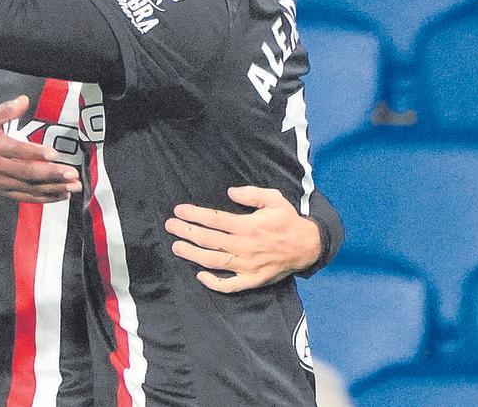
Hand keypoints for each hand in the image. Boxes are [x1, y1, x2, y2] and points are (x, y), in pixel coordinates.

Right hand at [0, 95, 81, 203]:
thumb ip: (5, 110)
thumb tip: (25, 99)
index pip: (17, 151)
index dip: (35, 153)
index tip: (54, 154)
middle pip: (27, 172)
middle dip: (52, 174)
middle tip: (72, 174)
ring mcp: (2, 183)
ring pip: (30, 187)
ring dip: (54, 188)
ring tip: (74, 187)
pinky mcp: (4, 193)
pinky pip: (27, 197)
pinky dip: (45, 198)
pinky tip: (62, 196)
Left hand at [165, 186, 321, 293]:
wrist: (308, 247)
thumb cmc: (288, 221)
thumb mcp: (275, 199)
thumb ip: (252, 194)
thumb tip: (230, 192)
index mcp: (249, 226)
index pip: (215, 220)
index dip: (194, 215)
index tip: (178, 210)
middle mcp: (245, 246)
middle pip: (209, 240)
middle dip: (187, 232)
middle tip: (170, 226)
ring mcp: (248, 266)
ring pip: (214, 262)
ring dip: (192, 255)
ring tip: (177, 247)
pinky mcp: (253, 280)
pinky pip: (230, 285)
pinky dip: (214, 283)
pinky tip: (200, 275)